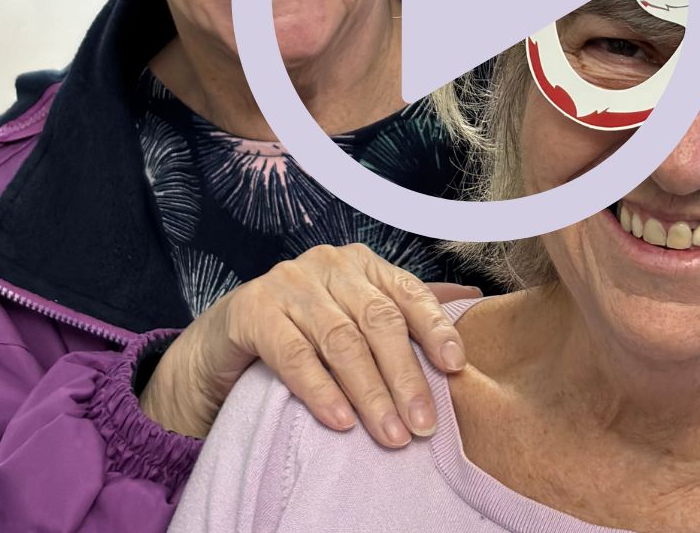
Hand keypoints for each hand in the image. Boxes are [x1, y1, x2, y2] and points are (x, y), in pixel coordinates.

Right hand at [138, 243, 479, 445]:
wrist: (225, 341)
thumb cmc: (303, 329)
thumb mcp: (356, 315)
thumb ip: (406, 308)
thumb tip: (474, 298)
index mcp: (362, 263)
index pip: (408, 292)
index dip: (435, 328)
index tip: (457, 367)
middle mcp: (329, 264)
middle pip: (378, 321)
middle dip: (406, 376)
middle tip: (424, 424)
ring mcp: (289, 282)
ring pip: (341, 341)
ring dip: (370, 393)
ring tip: (391, 434)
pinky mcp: (253, 310)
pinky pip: (294, 353)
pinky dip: (320, 390)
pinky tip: (340, 421)